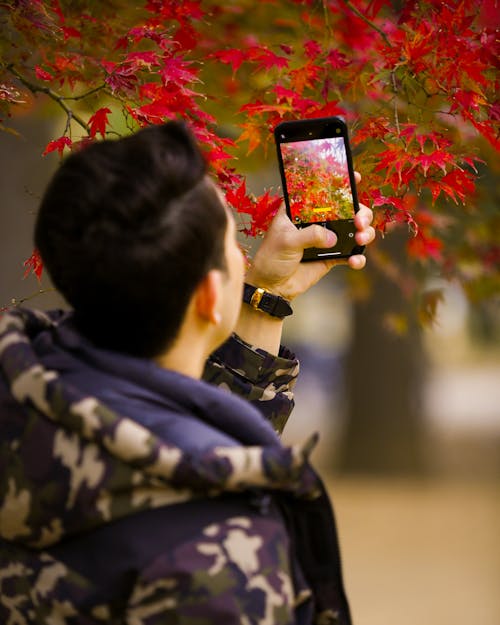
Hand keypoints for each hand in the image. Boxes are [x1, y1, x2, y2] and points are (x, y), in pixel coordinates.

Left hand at [245, 184, 374, 300]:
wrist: (272, 287)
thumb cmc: (271, 259)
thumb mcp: (286, 241)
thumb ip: (309, 235)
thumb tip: (331, 237)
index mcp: (301, 210)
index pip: (322, 190)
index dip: (340, 182)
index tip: (355, 178)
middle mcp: (317, 221)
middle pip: (347, 209)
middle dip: (361, 212)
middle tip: (360, 221)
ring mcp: (326, 239)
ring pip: (354, 230)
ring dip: (364, 233)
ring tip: (360, 240)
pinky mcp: (332, 257)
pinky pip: (351, 253)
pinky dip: (357, 257)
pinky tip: (355, 261)